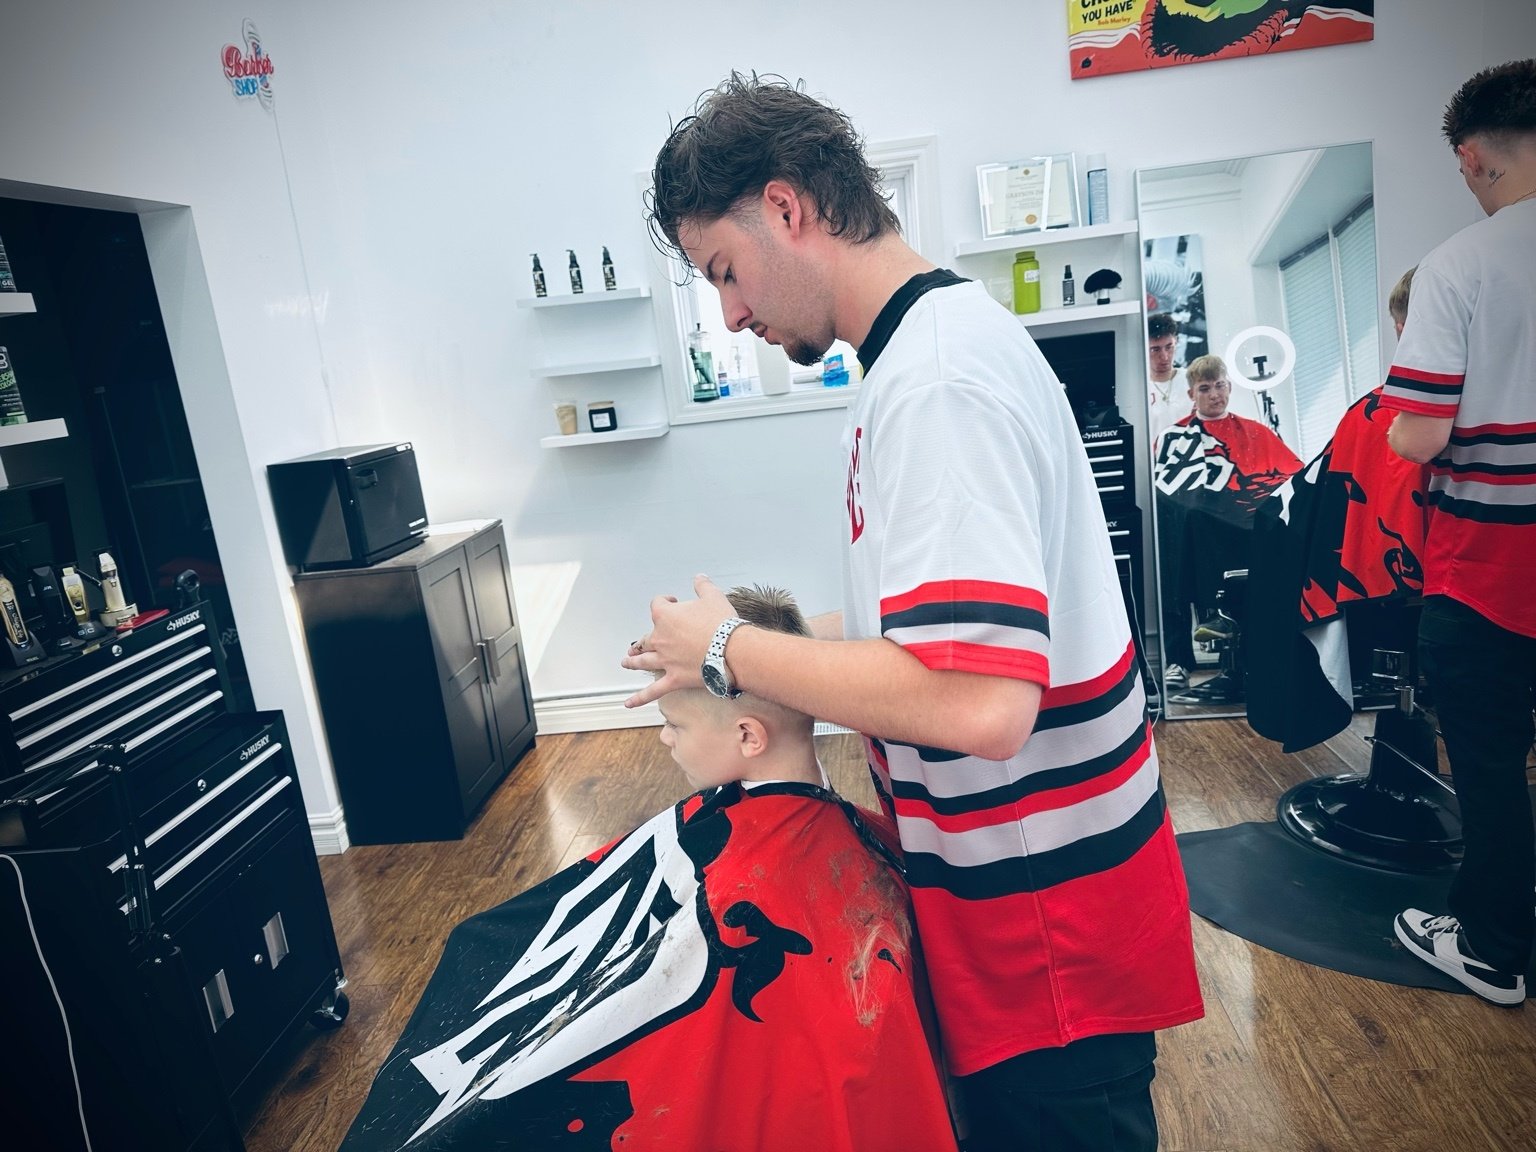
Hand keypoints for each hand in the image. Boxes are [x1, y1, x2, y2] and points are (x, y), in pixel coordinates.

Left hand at [621, 574, 734, 707]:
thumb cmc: (722, 623)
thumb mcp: (713, 597)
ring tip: (626, 662)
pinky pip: (653, 691)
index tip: (674, 602)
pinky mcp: (674, 679)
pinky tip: (628, 703)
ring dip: (633, 661)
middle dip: (643, 639)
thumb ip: (703, 586)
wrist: (732, 650)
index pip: (657, 604)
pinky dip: (639, 698)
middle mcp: (660, 638)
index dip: (665, 602)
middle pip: (645, 637)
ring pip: (643, 661)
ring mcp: (665, 660)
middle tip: (640, 641)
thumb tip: (699, 578)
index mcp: (665, 616)